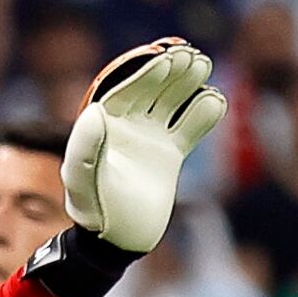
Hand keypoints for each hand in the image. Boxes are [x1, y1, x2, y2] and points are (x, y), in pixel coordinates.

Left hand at [62, 39, 227, 252]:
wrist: (116, 240)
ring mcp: (151, 138)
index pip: (127, 91)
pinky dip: (203, 115)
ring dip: (187, 84)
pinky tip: (215, 101)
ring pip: (173, 103)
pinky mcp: (170, 155)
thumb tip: (96, 112)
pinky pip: (190, 128)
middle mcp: (128, 126)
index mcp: (105, 125)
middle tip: (192, 56)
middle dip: (171, 72)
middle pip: (153, 90)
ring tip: (203, 66)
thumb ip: (85, 149)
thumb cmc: (92, 211)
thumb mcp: (82, 182)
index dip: (145, 74)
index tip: (165, 61)